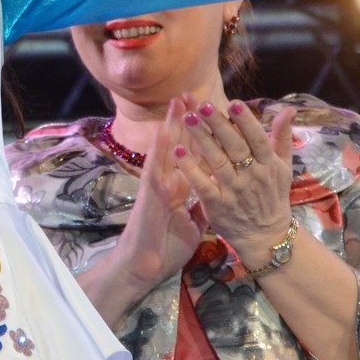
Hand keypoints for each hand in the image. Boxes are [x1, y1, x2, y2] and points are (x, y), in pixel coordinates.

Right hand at [110, 97, 206, 291]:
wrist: (145, 265)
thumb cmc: (166, 247)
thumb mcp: (192, 225)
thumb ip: (201, 207)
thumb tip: (213, 197)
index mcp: (178, 187)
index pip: (191, 155)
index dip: (199, 134)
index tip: (207, 114)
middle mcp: (167, 180)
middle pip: (178, 144)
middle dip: (185, 120)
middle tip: (190, 94)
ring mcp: (157, 184)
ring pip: (166, 149)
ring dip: (171, 124)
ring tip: (178, 102)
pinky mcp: (150, 194)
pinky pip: (156, 167)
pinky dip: (160, 148)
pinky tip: (163, 130)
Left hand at [173, 97, 295, 264]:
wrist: (267, 236)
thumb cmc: (272, 194)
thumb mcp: (283, 167)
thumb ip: (282, 137)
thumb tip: (288, 109)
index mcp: (269, 165)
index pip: (258, 139)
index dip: (246, 122)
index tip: (233, 103)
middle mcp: (252, 176)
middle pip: (235, 147)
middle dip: (218, 125)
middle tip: (202, 105)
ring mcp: (234, 191)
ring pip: (217, 161)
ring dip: (201, 139)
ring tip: (187, 118)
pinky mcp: (217, 204)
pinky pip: (203, 184)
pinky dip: (191, 168)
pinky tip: (179, 152)